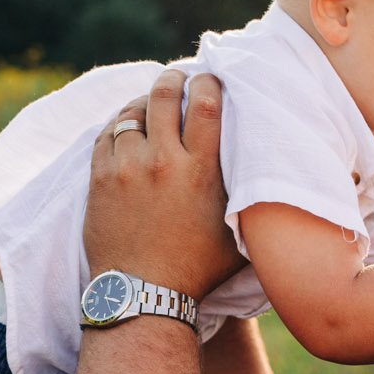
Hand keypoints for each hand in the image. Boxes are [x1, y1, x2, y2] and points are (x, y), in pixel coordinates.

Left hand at [85, 67, 245, 299]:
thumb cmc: (197, 269)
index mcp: (200, 170)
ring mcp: (126, 168)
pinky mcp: (99, 178)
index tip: (210, 79)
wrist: (142, 296)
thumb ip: (249, 201)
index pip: (205, 103)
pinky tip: (128, 126)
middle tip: (178, 78)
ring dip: (144, 101)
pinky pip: (106, 134)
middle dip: (173, 78)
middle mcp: (162, 161)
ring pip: (132, 111)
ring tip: (151, 102)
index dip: (208, 82)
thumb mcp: (237, 234)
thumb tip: (274, 181)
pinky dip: (119, 123)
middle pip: (165, 94)